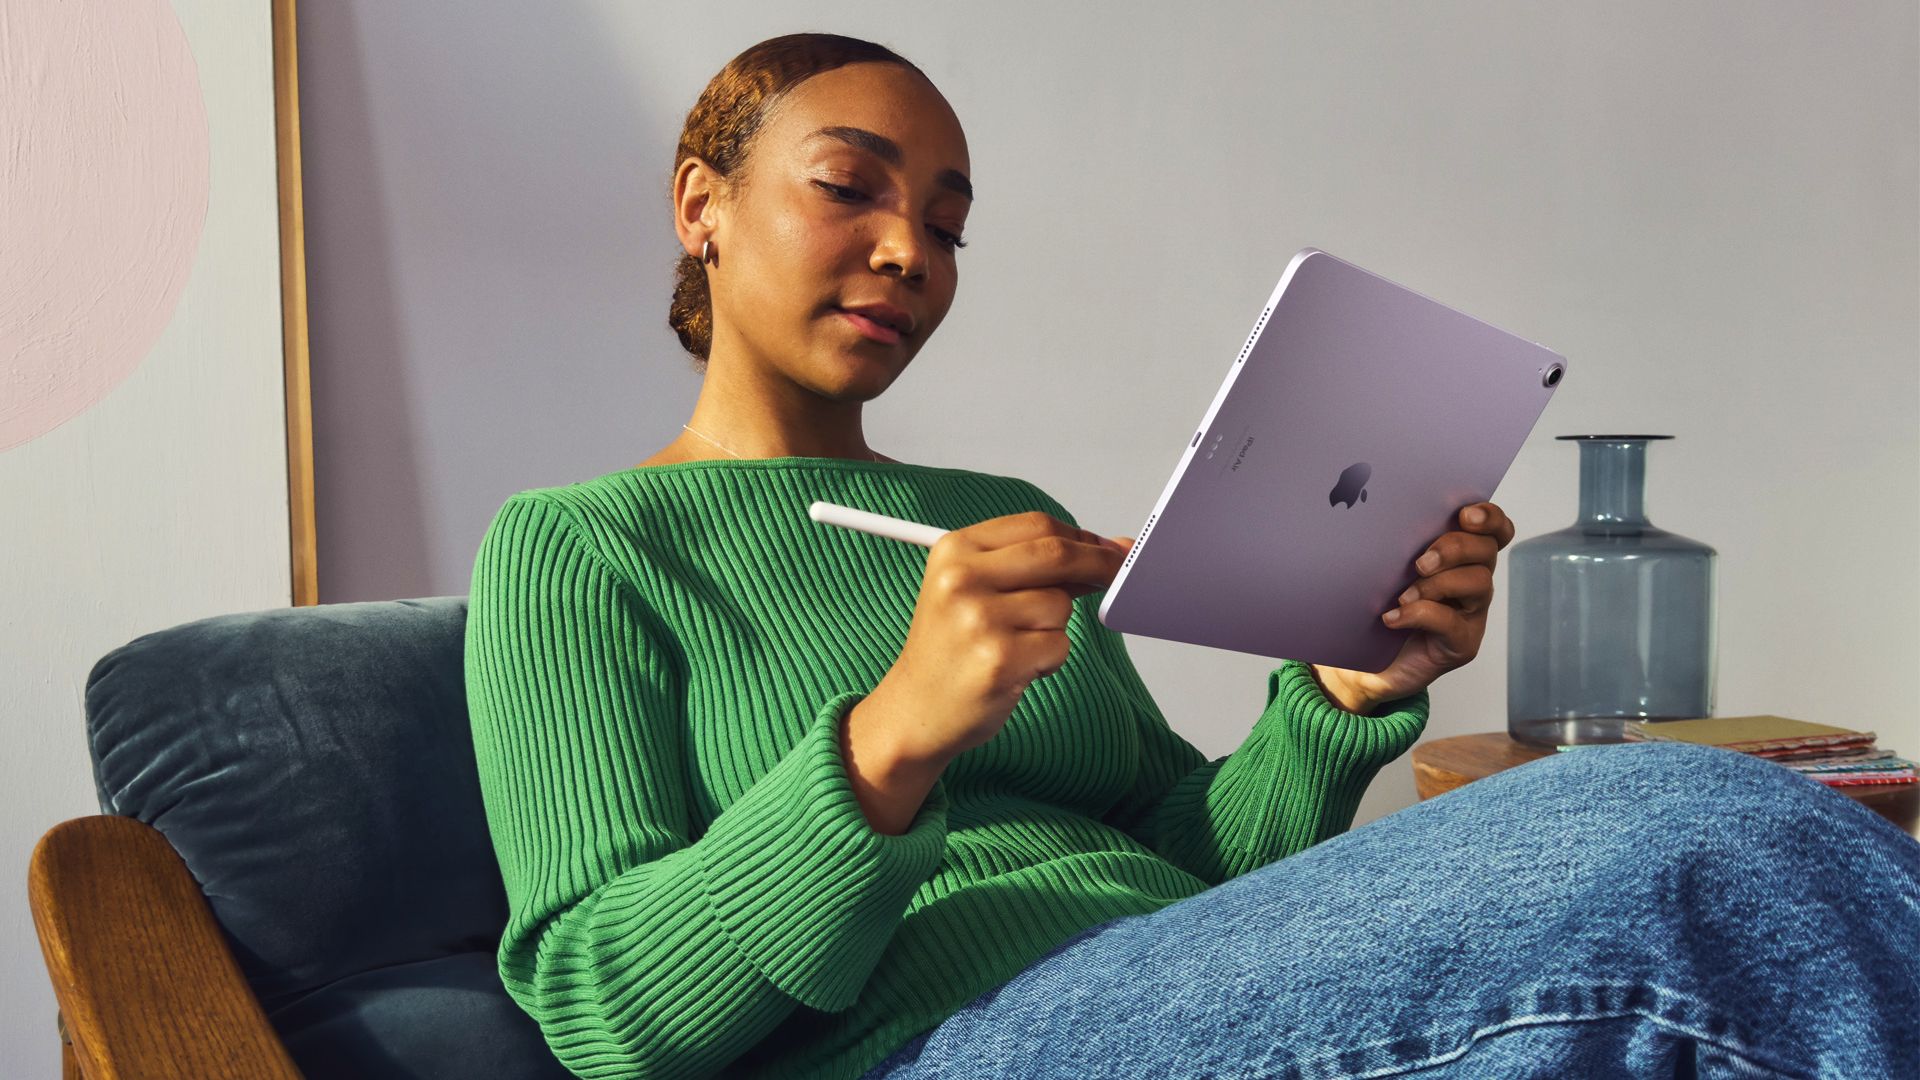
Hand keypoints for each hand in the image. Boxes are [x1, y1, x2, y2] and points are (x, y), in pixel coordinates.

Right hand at [868, 511, 1129, 767]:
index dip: (1080, 536)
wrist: (916, 710)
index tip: (1104, 548)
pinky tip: (1018, 669)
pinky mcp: (1000, 659)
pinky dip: (1050, 659)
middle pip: (1057, 554)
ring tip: (1018, 645)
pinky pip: (1059, 645)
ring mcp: (979, 619)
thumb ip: (1037, 566)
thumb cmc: (952, 649)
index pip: (1036, 525)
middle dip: (1098, 564)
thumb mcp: (977, 591)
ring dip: (1054, 627)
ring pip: (1060, 605)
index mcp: (954, 551)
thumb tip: (1111, 547)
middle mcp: (961, 579)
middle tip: (1116, 575)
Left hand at [1312, 501, 1515, 713]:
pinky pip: (1451, 622)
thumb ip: (1399, 544)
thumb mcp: (1386, 569)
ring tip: (1403, 595)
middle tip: (1420, 562)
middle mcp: (1473, 581)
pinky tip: (1392, 618)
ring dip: (1437, 584)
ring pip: (1478, 583)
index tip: (1465, 515)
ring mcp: (1471, 614)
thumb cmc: (1377, 609)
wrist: (1365, 664)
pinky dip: (1419, 615)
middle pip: (1486, 550)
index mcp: (1461, 557)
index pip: (1494, 530)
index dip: (1489, 517)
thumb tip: (1383, 518)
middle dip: (1455, 548)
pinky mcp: (1462, 643)